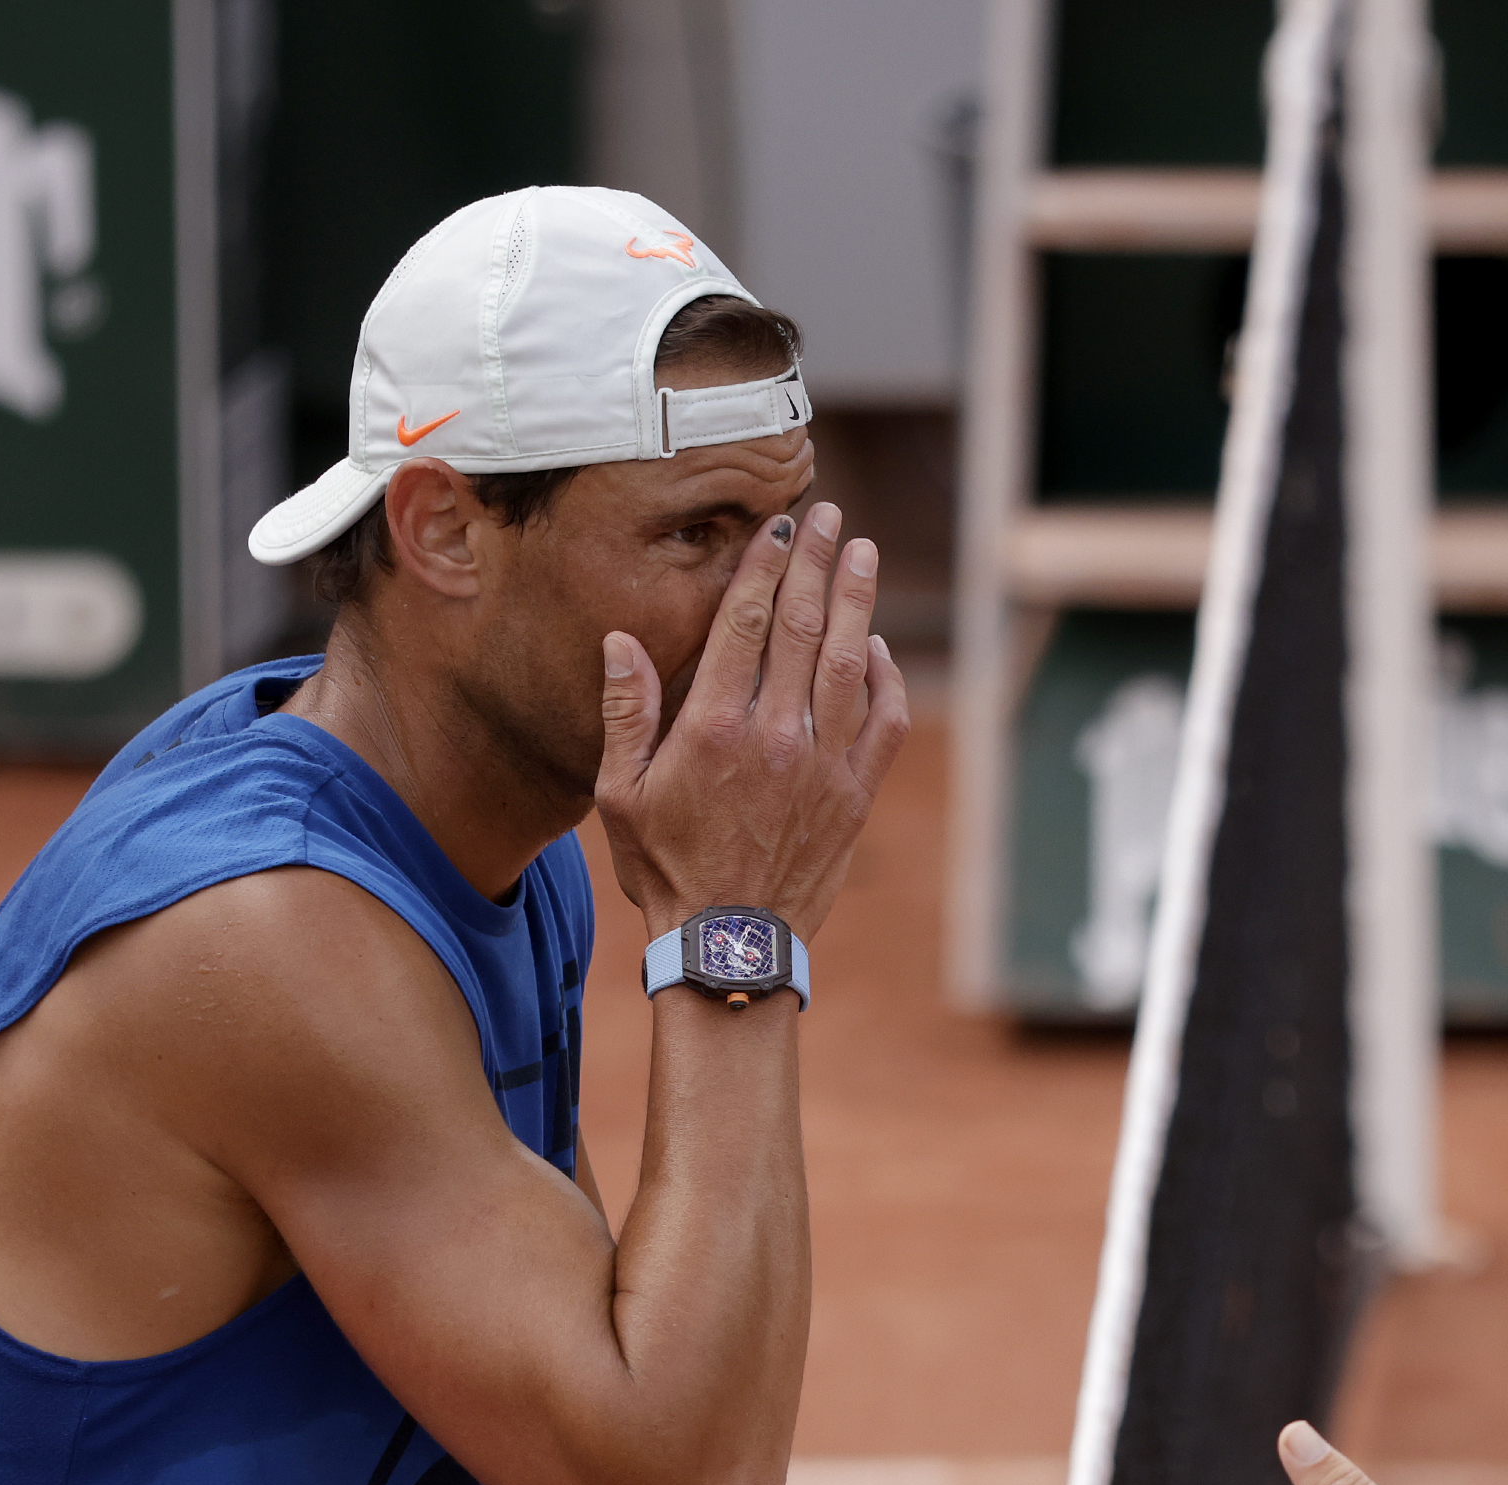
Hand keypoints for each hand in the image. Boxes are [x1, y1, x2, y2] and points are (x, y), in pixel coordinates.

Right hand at [594, 501, 912, 939]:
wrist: (731, 947)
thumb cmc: (666, 869)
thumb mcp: (619, 794)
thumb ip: (626, 713)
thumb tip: (622, 641)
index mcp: (713, 730)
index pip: (743, 626)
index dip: (763, 568)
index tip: (777, 527)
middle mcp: (775, 738)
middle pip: (802, 628)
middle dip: (815, 564)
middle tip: (826, 515)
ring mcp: (823, 766)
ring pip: (851, 664)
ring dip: (858, 602)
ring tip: (862, 553)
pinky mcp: (856, 795)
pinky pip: (884, 722)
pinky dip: (888, 678)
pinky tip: (878, 645)